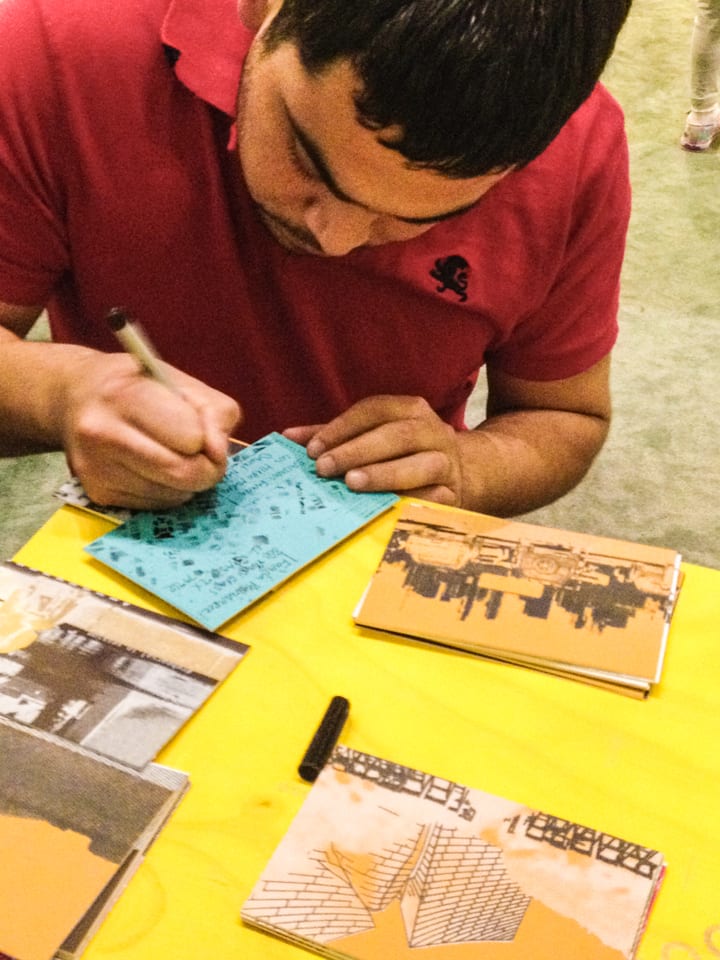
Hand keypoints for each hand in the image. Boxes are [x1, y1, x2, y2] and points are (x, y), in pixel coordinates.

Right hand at [59, 351, 239, 508]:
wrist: (74, 398)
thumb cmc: (138, 386)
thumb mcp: (182, 382)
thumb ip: (215, 413)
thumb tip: (217, 455)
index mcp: (126, 396)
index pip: (192, 438)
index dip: (208, 438)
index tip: (202, 430)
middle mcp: (104, 433)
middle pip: (183, 474)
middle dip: (206, 468)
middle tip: (203, 455)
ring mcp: (97, 468)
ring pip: (173, 495)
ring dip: (186, 481)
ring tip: (170, 454)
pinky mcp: (97, 493)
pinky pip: (156, 504)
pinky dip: (166, 490)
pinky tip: (151, 467)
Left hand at [283, 395, 463, 504]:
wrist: (463, 475)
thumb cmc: (404, 455)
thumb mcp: (372, 438)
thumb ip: (334, 436)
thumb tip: (288, 437)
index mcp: (410, 410)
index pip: (374, 410)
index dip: (342, 427)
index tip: (313, 449)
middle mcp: (434, 431)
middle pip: (397, 435)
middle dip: (358, 450)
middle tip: (325, 468)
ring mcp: (447, 462)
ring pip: (422, 464)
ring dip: (385, 473)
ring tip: (352, 483)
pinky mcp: (454, 494)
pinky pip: (434, 497)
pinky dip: (411, 501)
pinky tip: (387, 508)